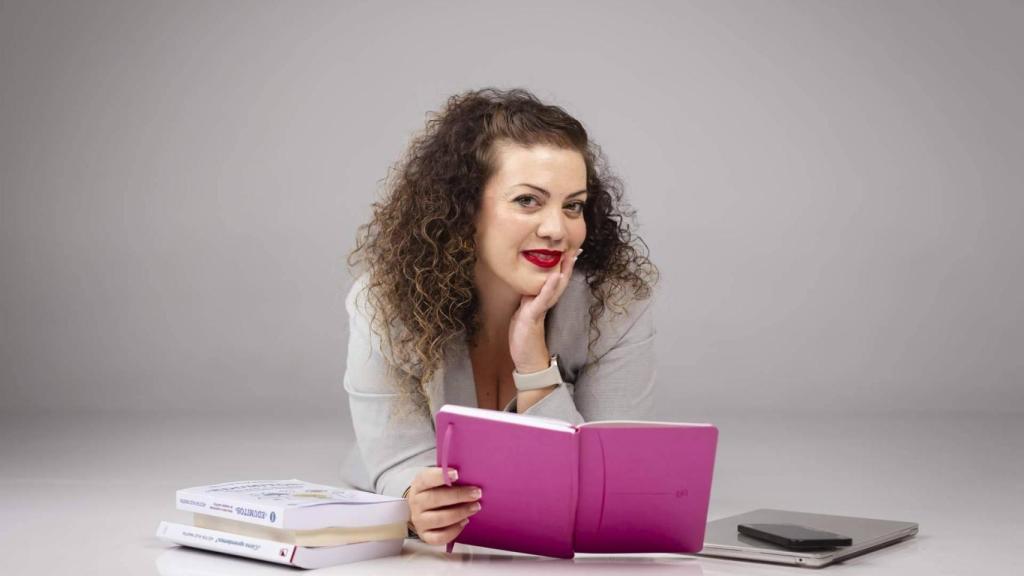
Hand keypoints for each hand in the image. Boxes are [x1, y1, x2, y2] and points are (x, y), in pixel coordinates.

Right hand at [406, 467, 481, 545]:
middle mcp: (416, 503)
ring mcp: (420, 521)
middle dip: (458, 496)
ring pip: (440, 518)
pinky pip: (440, 537)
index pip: (426, 479)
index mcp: (419, 485)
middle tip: (476, 493)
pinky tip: (465, 521)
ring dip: (460, 513)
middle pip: (435, 499)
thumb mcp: (437, 481)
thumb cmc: (435, 492)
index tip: (457, 473)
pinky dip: (455, 530)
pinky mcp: (425, 535)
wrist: (422, 509)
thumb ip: (449, 478)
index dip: (440, 476)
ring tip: (475, 507)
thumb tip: (470, 475)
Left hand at [509, 248, 582, 371]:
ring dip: (562, 272)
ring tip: (570, 256)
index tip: (570, 251)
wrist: (527, 360)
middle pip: (559, 281)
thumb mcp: (524, 313)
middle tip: (577, 248)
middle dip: (567, 265)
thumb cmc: (525, 337)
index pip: (553, 281)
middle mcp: (544, 303)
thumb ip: (529, 301)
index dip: (561, 267)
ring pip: (554, 288)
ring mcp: (540, 309)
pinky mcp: (534, 315)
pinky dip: (549, 287)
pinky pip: (542, 299)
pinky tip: (555, 276)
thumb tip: (529, 289)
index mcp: (541, 301)